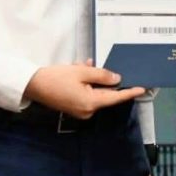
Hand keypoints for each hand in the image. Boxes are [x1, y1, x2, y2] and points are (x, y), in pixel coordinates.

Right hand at [23, 64, 144, 118]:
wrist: (33, 85)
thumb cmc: (57, 78)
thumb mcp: (82, 72)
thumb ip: (103, 76)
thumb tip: (117, 79)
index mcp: (91, 103)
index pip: (116, 97)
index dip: (130, 92)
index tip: (142, 88)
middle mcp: (88, 111)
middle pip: (104, 93)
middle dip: (101, 77)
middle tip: (91, 64)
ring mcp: (80, 110)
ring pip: (94, 91)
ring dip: (90, 77)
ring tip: (80, 65)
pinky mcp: (73, 107)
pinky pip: (85, 93)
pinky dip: (84, 82)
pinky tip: (77, 69)